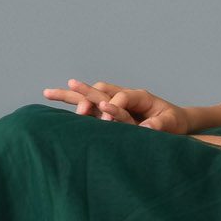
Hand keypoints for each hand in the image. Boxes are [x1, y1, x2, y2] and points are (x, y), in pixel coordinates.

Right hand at [42, 79, 188, 133]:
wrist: (173, 120)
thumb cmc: (173, 121)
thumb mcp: (171, 122)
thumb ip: (160, 125)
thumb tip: (146, 129)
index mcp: (139, 96)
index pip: (121, 98)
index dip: (114, 108)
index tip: (108, 120)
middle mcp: (123, 95)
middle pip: (101, 91)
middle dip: (88, 97)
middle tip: (81, 111)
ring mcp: (113, 101)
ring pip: (89, 95)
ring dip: (71, 94)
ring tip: (47, 93)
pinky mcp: (107, 111)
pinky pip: (86, 105)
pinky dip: (70, 100)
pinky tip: (50, 96)